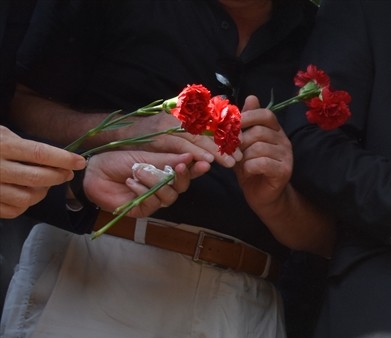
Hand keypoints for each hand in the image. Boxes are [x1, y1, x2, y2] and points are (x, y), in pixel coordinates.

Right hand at [0, 126, 84, 217]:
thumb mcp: (1, 134)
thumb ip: (23, 145)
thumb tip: (58, 159)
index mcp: (1, 145)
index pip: (38, 153)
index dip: (62, 159)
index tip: (79, 161)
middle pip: (37, 178)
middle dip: (57, 177)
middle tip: (66, 173)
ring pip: (28, 198)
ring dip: (42, 192)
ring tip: (43, 184)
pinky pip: (14, 210)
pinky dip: (25, 204)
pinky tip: (25, 193)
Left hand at [83, 150, 210, 213]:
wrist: (94, 171)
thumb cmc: (117, 160)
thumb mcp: (144, 156)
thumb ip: (167, 159)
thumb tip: (190, 157)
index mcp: (165, 171)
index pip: (187, 173)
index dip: (197, 170)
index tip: (205, 164)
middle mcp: (162, 186)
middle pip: (182, 187)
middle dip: (180, 177)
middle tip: (177, 168)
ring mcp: (153, 199)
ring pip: (169, 196)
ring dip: (155, 183)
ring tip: (138, 172)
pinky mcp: (143, 209)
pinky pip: (152, 203)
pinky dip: (142, 191)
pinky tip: (130, 183)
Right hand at [114, 112, 235, 168]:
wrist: (126, 135)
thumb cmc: (157, 131)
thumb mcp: (180, 119)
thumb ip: (202, 113)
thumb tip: (224, 99)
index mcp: (186, 109)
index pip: (212, 118)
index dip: (228, 130)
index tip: (242, 140)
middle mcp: (178, 115)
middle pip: (207, 129)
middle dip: (225, 143)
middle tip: (240, 155)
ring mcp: (169, 126)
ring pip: (197, 138)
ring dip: (215, 152)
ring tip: (231, 163)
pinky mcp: (161, 138)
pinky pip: (182, 146)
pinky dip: (196, 153)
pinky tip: (209, 161)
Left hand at [233, 95, 292, 209]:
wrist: (264, 195)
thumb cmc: (251, 167)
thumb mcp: (244, 143)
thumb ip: (246, 123)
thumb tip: (251, 97)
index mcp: (275, 131)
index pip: (266, 114)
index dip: (248, 117)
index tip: (232, 125)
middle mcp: (284, 141)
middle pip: (259, 131)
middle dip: (241, 141)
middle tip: (232, 150)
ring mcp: (286, 156)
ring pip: (259, 147)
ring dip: (244, 156)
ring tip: (240, 163)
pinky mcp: (284, 171)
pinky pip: (262, 162)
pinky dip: (249, 167)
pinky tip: (248, 171)